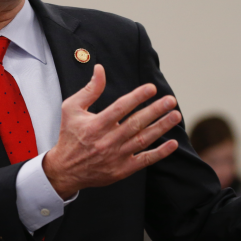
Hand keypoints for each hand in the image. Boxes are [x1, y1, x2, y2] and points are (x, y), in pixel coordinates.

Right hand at [43, 64, 180, 198]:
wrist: (65, 170)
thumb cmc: (69, 136)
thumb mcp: (71, 109)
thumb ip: (89, 89)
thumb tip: (100, 69)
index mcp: (95, 125)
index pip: (120, 108)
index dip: (137, 97)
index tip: (152, 88)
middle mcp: (107, 141)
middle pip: (136, 123)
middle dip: (155, 111)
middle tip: (170, 100)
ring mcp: (116, 156)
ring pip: (143, 140)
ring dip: (161, 127)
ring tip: (175, 116)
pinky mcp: (122, 170)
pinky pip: (144, 161)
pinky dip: (160, 153)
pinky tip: (173, 144)